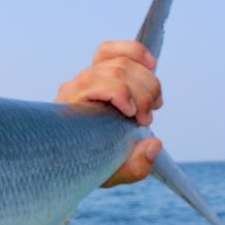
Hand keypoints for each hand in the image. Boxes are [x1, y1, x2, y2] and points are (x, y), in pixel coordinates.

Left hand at [55, 40, 163, 185]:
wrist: (70, 157)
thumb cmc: (87, 163)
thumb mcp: (109, 173)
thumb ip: (133, 166)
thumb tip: (154, 144)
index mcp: (72, 108)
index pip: (96, 83)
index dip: (121, 94)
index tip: (138, 119)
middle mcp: (77, 87)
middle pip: (116, 71)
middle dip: (142, 94)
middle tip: (146, 119)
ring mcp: (86, 77)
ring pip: (121, 61)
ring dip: (147, 82)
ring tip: (152, 106)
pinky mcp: (97, 72)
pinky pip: (111, 50)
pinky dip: (134, 52)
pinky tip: (150, 65)